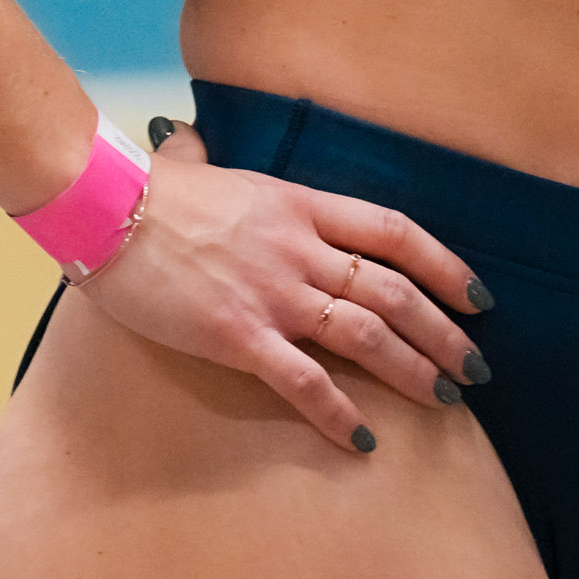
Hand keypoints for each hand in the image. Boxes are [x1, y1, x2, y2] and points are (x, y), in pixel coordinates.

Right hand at [86, 121, 491, 455]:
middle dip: (443, 332)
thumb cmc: (142, 188)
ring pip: (367, 336)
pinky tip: (365, 440)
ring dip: (414, 371)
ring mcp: (273, 293)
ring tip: (445, 399)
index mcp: (297, 203)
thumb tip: (188, 138)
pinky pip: (305, 382)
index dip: (445, 265)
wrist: (101, 209)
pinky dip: (341, 414)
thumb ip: (204, 154)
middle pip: (394, 291)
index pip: (394, 231)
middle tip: (474, 367)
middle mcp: (299, 248)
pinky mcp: (239, 336)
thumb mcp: (193, 163)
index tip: (477, 297)